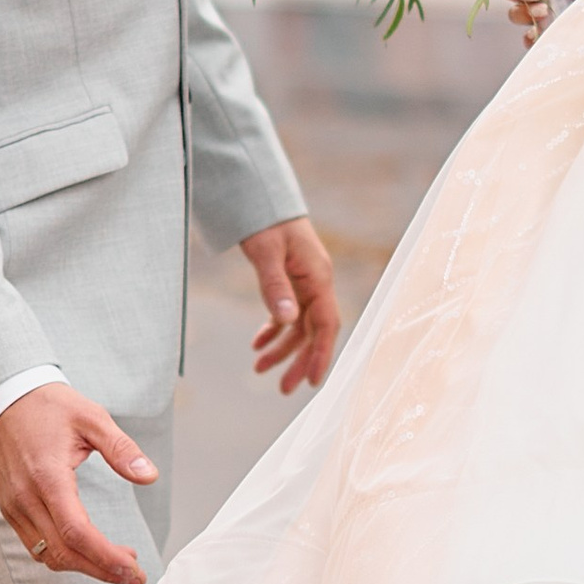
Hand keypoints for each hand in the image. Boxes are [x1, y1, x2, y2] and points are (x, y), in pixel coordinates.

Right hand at [0, 383, 156, 583]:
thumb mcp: (92, 418)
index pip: (77, 532)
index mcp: (48, 476)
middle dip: (102, 570)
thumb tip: (150, 476)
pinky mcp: (10, 510)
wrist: (6, 400)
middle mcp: (26, 498)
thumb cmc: (51, 407)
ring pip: (48, 555)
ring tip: (119, 564)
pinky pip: (36, 546)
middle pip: (64, 552)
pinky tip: (89, 552)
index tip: (134, 569)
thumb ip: (121, 449)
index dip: (106, 557)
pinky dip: (64, 556)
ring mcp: (14, 507)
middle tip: (135, 576)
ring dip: (85, 567)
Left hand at [240, 215, 339, 393]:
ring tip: (259, 369)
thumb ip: (275, 286)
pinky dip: (274, 330)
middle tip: (283, 388)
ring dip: (282, 348)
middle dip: (300, 360)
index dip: (321, 354)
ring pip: (299, 325)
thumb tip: (286, 321)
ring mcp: (304, 282)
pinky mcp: (291, 280)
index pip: (326, 324)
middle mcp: (316, 283)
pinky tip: (257, 344)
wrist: (261, 195)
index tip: (313, 382)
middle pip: (314, 331)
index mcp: (318, 277)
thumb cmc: (266, 220)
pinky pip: (287, 313)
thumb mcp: (266, 253)